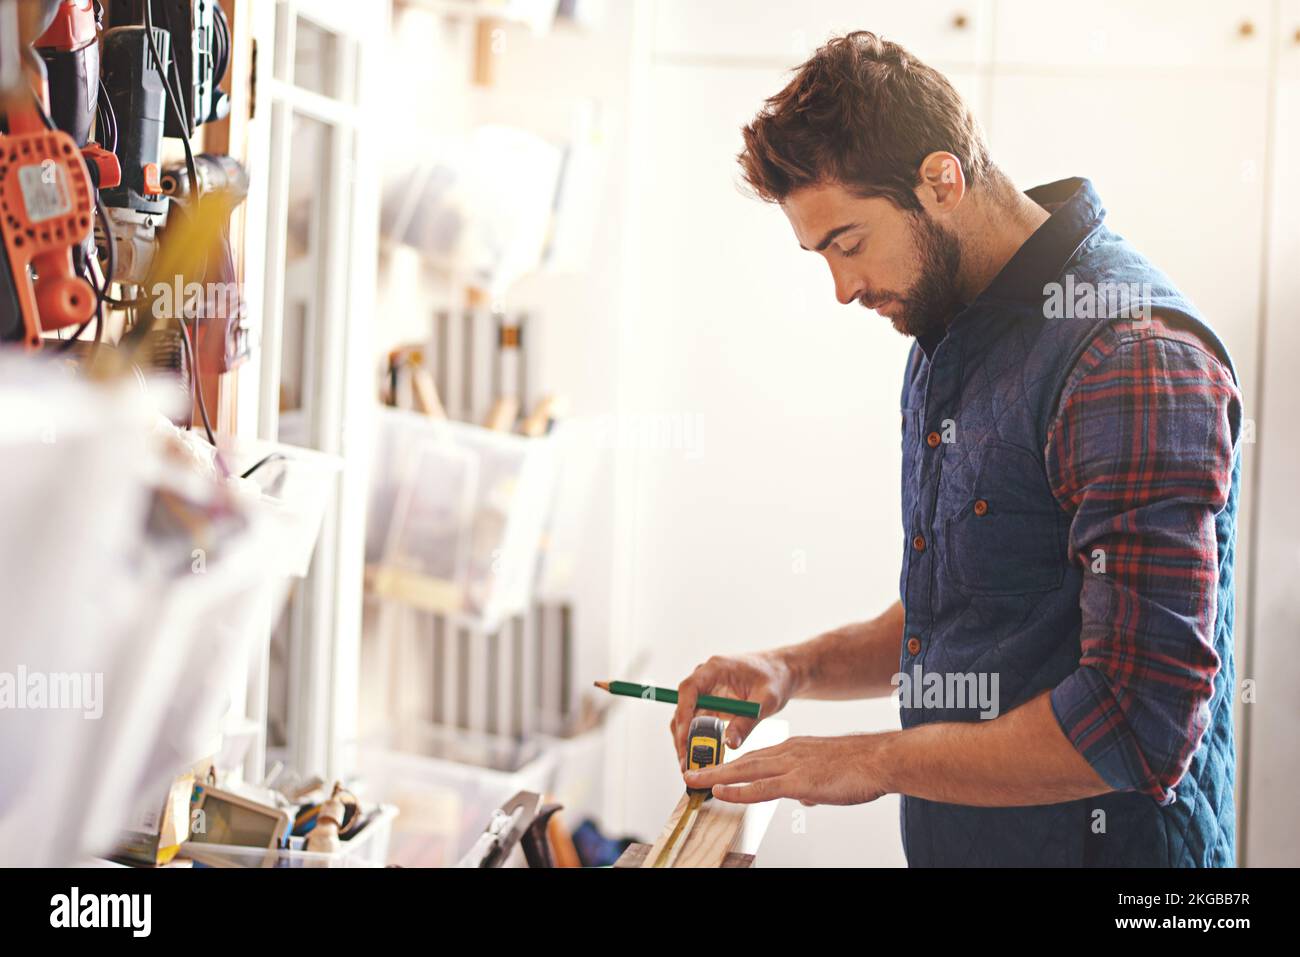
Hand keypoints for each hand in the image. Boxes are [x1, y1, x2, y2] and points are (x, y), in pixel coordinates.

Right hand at [671, 652, 795, 769]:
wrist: (780, 673)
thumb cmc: (774, 679)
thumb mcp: (766, 700)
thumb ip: (747, 721)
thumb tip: (729, 744)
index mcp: (715, 669)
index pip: (689, 690)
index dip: (683, 714)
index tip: (684, 738)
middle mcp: (705, 679)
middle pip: (683, 707)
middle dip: (682, 736)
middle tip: (686, 762)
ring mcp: (705, 693)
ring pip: (686, 719)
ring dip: (686, 742)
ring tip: (691, 766)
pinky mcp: (710, 706)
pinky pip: (697, 725)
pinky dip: (698, 742)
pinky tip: (703, 760)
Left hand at [683, 734, 892, 805]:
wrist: (879, 759)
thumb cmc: (861, 767)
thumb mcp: (829, 772)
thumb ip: (811, 784)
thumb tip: (803, 798)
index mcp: (795, 748)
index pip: (757, 757)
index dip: (734, 765)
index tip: (716, 771)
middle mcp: (787, 752)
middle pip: (743, 760)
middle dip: (715, 767)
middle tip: (692, 772)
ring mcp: (790, 765)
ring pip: (745, 770)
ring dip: (716, 776)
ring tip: (694, 781)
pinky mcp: (797, 781)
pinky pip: (760, 787)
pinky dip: (737, 789)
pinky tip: (720, 791)